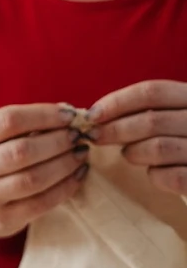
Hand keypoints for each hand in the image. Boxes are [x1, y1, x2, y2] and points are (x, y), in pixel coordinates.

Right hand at [0, 103, 89, 242]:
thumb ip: (20, 128)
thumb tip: (66, 114)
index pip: (9, 120)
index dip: (44, 115)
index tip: (69, 115)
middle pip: (23, 150)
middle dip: (59, 141)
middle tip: (78, 136)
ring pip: (35, 178)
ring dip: (66, 164)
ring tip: (81, 154)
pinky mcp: (3, 218)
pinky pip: (42, 202)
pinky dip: (66, 187)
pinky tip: (78, 175)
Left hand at [88, 80, 186, 195]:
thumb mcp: (176, 115)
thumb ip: (150, 110)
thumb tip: (97, 116)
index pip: (152, 91)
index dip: (117, 102)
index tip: (91, 115)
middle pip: (151, 120)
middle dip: (115, 130)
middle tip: (95, 137)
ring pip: (158, 148)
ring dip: (133, 152)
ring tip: (129, 154)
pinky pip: (172, 177)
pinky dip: (156, 176)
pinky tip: (154, 173)